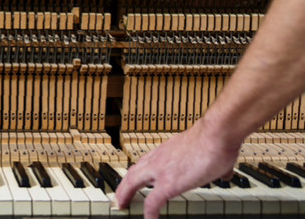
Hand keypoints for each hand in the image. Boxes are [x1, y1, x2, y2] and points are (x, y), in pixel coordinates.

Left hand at [115, 118, 239, 218]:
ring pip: (133, 182)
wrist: (217, 133)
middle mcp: (159, 158)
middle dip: (123, 185)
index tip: (135, 180)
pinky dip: (149, 215)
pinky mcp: (168, 184)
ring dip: (125, 194)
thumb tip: (224, 171)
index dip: (138, 172)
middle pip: (133, 171)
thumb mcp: (212, 152)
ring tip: (121, 206)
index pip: (146, 161)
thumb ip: (214, 164)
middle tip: (119, 196)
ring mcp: (161, 170)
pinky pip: (152, 203)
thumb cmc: (217, 139)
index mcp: (167, 150)